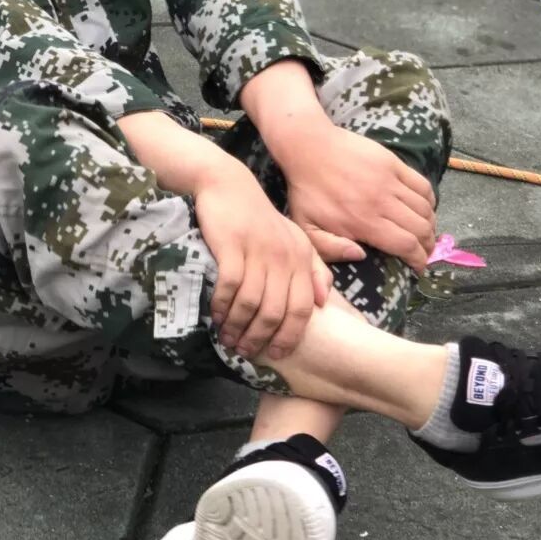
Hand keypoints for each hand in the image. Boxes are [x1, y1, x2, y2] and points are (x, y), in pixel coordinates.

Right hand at [193, 157, 332, 362]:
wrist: (228, 185)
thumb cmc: (259, 218)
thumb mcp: (294, 239)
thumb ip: (313, 269)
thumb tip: (324, 302)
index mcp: (301, 258)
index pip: (303, 308)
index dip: (290, 335)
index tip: (277, 354)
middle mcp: (284, 257)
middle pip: (276, 311)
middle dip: (261, 337)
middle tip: (245, 351)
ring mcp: (259, 251)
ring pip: (252, 303)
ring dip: (239, 326)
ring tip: (227, 338)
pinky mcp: (233, 246)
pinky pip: (231, 286)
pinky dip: (223, 305)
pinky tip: (216, 315)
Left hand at [276, 122, 436, 272]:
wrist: (309, 148)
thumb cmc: (306, 191)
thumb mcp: (305, 226)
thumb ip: (330, 248)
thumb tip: (359, 255)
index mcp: (364, 222)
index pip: (405, 245)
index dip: (417, 259)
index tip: (419, 267)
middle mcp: (382, 202)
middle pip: (420, 228)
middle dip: (428, 245)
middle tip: (425, 251)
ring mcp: (390, 181)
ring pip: (424, 208)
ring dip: (431, 224)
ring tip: (427, 233)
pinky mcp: (394, 164)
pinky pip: (422, 185)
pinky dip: (430, 200)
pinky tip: (426, 208)